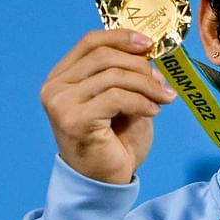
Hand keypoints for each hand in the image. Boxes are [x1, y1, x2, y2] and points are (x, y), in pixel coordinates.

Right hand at [39, 29, 175, 184]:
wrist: (105, 182)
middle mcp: (55, 87)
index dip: (121, 37)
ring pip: (113, 76)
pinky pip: (116, 97)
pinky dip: (141, 101)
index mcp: (61, 77)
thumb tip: (147, 52)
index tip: (149, 44)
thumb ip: (125, 74)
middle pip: (104, 56)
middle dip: (140, 66)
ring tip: (164, 98)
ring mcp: (61, 103)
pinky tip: (153, 112)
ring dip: (146, 85)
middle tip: (162, 82)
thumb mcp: (121, 100)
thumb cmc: (113, 142)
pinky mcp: (74, 119)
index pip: (90, 42)